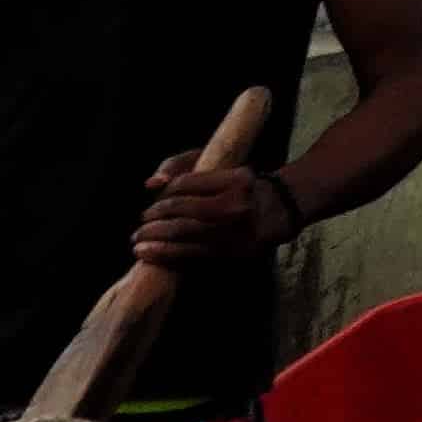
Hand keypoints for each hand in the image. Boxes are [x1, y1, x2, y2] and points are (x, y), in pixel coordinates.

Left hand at [134, 151, 294, 269]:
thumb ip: (182, 165)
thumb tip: (152, 184)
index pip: (186, 184)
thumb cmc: (245, 186)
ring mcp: (236, 231)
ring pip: (184, 235)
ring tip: (138, 244)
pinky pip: (194, 254)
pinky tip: (153, 255)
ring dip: (155, 241)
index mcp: (235, 179)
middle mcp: (236, 205)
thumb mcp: (222, 167)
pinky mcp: (234, 252)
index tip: (154, 202)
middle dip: (154, 221)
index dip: (164, 194)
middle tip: (139, 227)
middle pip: (182, 212)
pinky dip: (169, 254)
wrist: (283, 210)